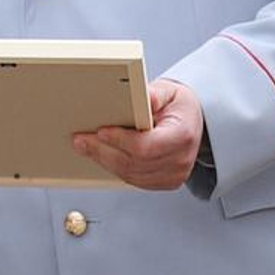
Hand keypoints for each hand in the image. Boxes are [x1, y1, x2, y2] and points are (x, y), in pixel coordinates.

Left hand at [73, 78, 203, 191]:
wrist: (194, 124)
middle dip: (103, 151)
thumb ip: (153, 94)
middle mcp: (180, 160)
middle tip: (81, 140)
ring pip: (130, 174)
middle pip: (133, 163)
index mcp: (182, 136)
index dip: (120, 141)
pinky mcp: (164, 183)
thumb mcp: (169, 92)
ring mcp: (173, 175)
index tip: (101, 132)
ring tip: (85, 147)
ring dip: (104, 161)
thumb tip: (139, 96)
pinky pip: (133, 180)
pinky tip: (101, 157)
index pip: (145, 146)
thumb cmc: (180, 107)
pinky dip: (115, 168)